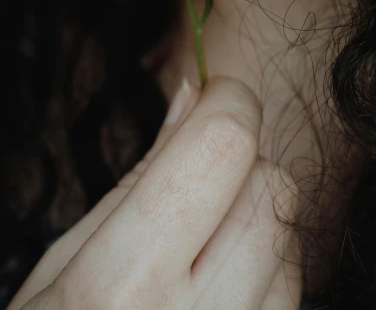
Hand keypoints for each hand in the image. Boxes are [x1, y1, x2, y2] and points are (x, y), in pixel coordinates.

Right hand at [7, 76, 301, 308]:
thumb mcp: (71, 258)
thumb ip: (145, 174)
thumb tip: (195, 94)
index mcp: (122, 286)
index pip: (223, 148)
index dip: (228, 103)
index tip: (216, 96)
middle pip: (272, 189)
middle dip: (242, 167)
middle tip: (197, 186)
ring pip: (293, 240)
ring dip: (259, 222)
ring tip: (203, 250)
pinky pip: (295, 294)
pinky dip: (271, 273)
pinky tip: (225, 290)